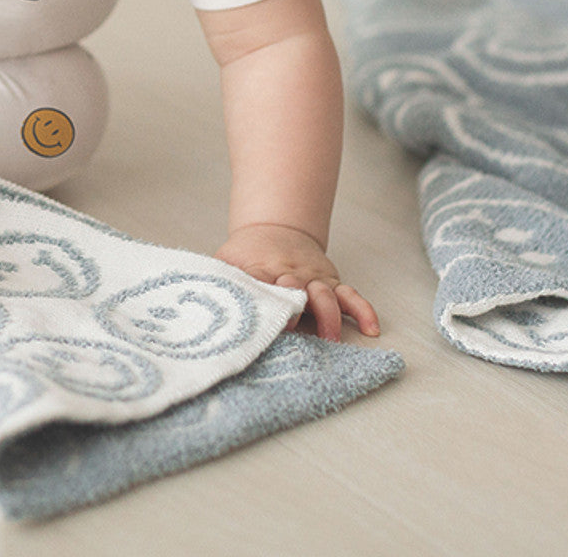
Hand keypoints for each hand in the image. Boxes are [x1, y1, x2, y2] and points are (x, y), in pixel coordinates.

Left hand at [216, 223, 379, 341]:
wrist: (274, 229)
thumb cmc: (247, 254)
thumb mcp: (227, 263)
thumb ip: (218, 281)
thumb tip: (196, 298)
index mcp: (263, 271)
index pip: (265, 286)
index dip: (268, 302)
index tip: (268, 317)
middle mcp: (291, 275)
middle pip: (298, 290)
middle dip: (299, 309)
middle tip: (297, 330)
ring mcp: (313, 279)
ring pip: (326, 294)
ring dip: (329, 316)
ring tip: (332, 338)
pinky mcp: (330, 283)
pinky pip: (350, 296)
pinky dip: (363, 310)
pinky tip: (371, 328)